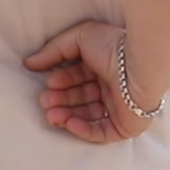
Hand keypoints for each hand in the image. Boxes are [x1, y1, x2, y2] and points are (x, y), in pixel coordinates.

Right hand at [24, 20, 152, 143]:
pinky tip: (69, 123)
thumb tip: (29, 63)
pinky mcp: (125, 126)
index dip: (62, 81)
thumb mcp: (79, 37)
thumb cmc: (112, 47)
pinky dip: (84, 130)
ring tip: (52, 115)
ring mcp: (120, 108)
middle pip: (80, 98)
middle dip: (60, 100)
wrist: (139, 66)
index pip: (78, 78)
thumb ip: (53, 49)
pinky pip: (102, 133)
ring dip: (66, 116)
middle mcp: (113, 87)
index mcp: (105, 66)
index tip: (47, 82)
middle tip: (45, 101)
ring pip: (88, 116)